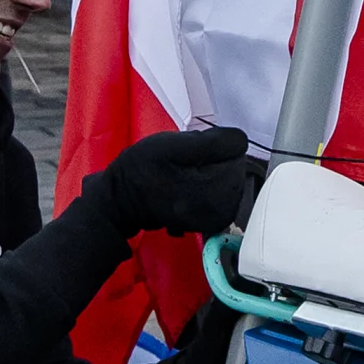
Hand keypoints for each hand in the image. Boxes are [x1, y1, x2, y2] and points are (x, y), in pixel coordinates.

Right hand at [97, 126, 262, 237]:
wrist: (122, 201)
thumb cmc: (142, 169)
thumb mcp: (171, 145)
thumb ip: (212, 141)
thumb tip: (241, 142)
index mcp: (214, 190)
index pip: (236, 149)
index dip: (214, 144)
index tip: (190, 152)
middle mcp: (222, 209)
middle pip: (237, 165)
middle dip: (216, 159)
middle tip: (185, 164)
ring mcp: (219, 218)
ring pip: (233, 178)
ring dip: (214, 172)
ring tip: (187, 175)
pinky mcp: (215, 222)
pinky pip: (227, 191)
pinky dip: (214, 185)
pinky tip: (193, 186)